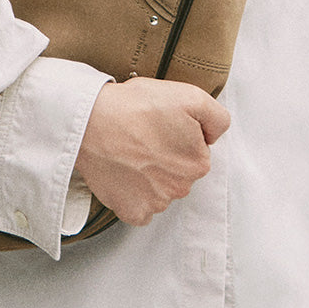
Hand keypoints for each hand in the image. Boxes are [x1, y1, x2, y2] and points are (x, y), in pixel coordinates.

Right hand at [74, 78, 229, 226]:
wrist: (90, 121)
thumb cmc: (136, 106)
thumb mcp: (191, 96)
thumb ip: (218, 118)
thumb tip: (214, 137)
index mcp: (198, 163)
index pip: (197, 151)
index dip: (180, 136)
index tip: (161, 126)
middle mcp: (181, 188)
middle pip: (180, 172)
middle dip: (167, 157)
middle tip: (144, 136)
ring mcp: (156, 203)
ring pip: (161, 190)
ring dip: (150, 176)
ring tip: (130, 152)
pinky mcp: (131, 211)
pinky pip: (141, 208)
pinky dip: (134, 195)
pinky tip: (125, 173)